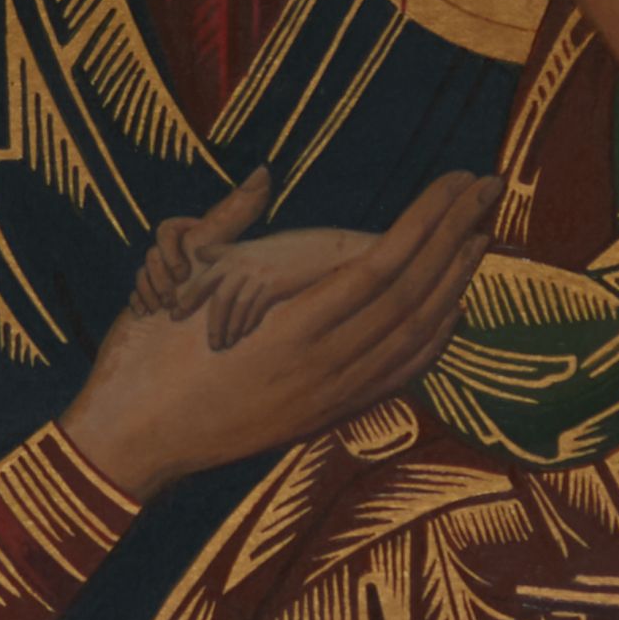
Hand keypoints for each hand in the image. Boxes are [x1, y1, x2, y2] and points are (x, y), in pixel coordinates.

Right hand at [65, 174, 495, 499]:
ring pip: (415, 337)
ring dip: (455, 283)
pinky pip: (398, 377)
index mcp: (290, 328)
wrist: (129, 442)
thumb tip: (262, 177)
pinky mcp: (324, 417)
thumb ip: (225, 225)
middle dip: (457, 237)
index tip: (459, 182)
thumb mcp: (177, 281)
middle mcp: (322, 366)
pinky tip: (451, 313)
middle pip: (413, 294)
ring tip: (480, 237)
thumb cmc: (143, 355)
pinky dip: (434, 341)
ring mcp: (328, 397)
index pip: (384, 264)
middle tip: (489, 190)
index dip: (429, 220)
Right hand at [129, 171, 271, 322]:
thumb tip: (262, 170)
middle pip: (151, 255)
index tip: (183, 270)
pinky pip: (134, 293)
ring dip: (150, 290)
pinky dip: (138, 301)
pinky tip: (145, 311)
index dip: (169, 251)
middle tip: (172, 295)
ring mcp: (160, 274)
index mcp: (188, 236)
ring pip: (142, 274)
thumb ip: (244, 205)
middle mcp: (172, 253)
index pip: (166, 230)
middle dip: (158, 276)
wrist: (223, 313)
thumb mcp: (232, 237)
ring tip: (163, 307)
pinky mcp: (153, 295)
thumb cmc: (227, 268)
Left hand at [195, 229, 375, 349]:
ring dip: (228, 328)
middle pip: (217, 297)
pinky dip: (246, 324)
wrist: (317, 250)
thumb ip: (224, 251)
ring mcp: (257, 273)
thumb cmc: (282, 250)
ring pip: (235, 307)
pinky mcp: (273, 284)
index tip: (174, 315)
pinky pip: (254, 309)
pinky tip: (242, 335)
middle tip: (207, 343)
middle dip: (210, 323)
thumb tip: (199, 253)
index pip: (203, 279)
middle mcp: (242, 263)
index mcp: (233, 254)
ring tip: (223, 345)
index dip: (188, 298)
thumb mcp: (250, 245)